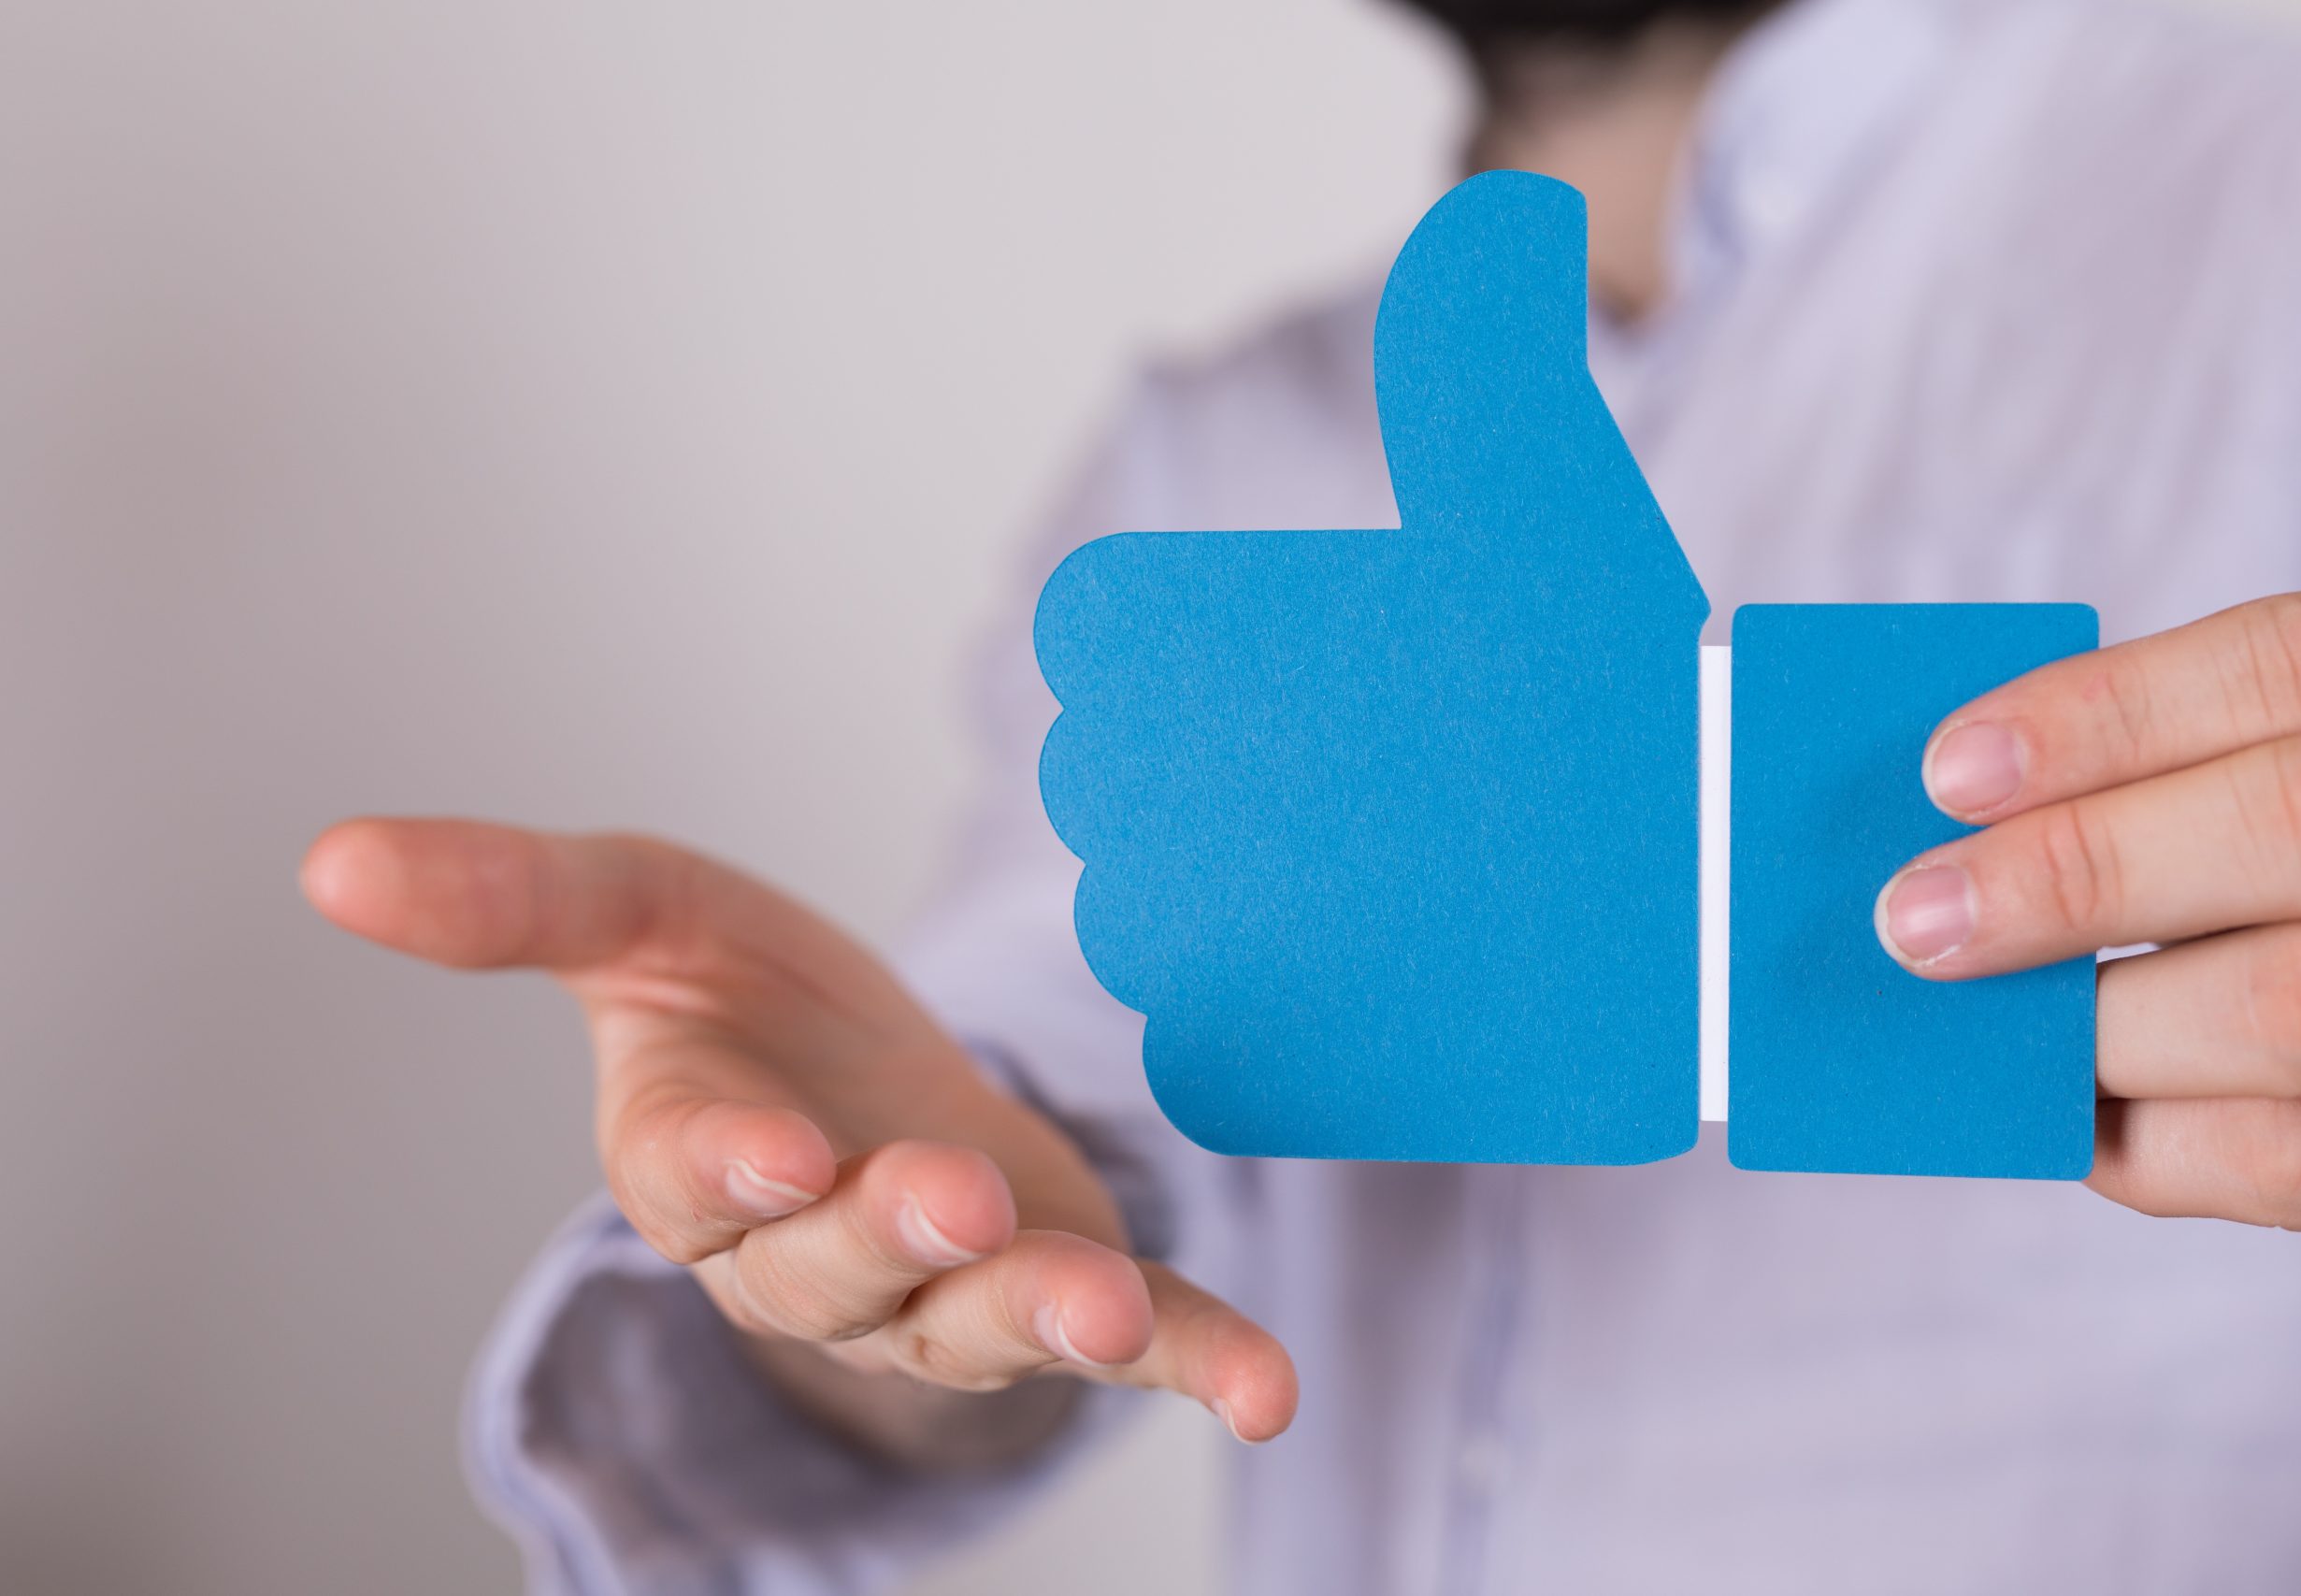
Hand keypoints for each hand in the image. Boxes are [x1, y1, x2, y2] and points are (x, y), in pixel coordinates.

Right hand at [302, 820, 1295, 1462]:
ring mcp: (942, 1286)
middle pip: (837, 1263)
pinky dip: (1196, 1362)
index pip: (694, 1173)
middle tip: (938, 1198)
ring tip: (1099, 1306)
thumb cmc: (746, 1002)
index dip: (726, 1164)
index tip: (768, 1146)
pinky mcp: (1057, 1281)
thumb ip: (512, 896)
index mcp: (701, 1155)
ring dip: (1036, 1312)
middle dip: (886, 1234)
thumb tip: (328, 858)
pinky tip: (1268, 1391)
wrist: (864, 1078)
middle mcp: (813, 1252)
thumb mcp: (637, 914)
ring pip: (975, 1318)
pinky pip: (1134, 1339)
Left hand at [1873, 590, 2300, 1278]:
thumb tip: (1946, 820)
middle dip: (2083, 867)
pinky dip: (2148, 1144)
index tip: (1949, 772)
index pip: (2298, 663)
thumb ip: (2150, 787)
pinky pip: (2290, 1158)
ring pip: (2296, 1001)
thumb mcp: (2267, 792)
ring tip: (1986, 1026)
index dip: (2109, 712)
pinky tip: (2069, 1118)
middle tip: (1916, 921)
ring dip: (2101, 1021)